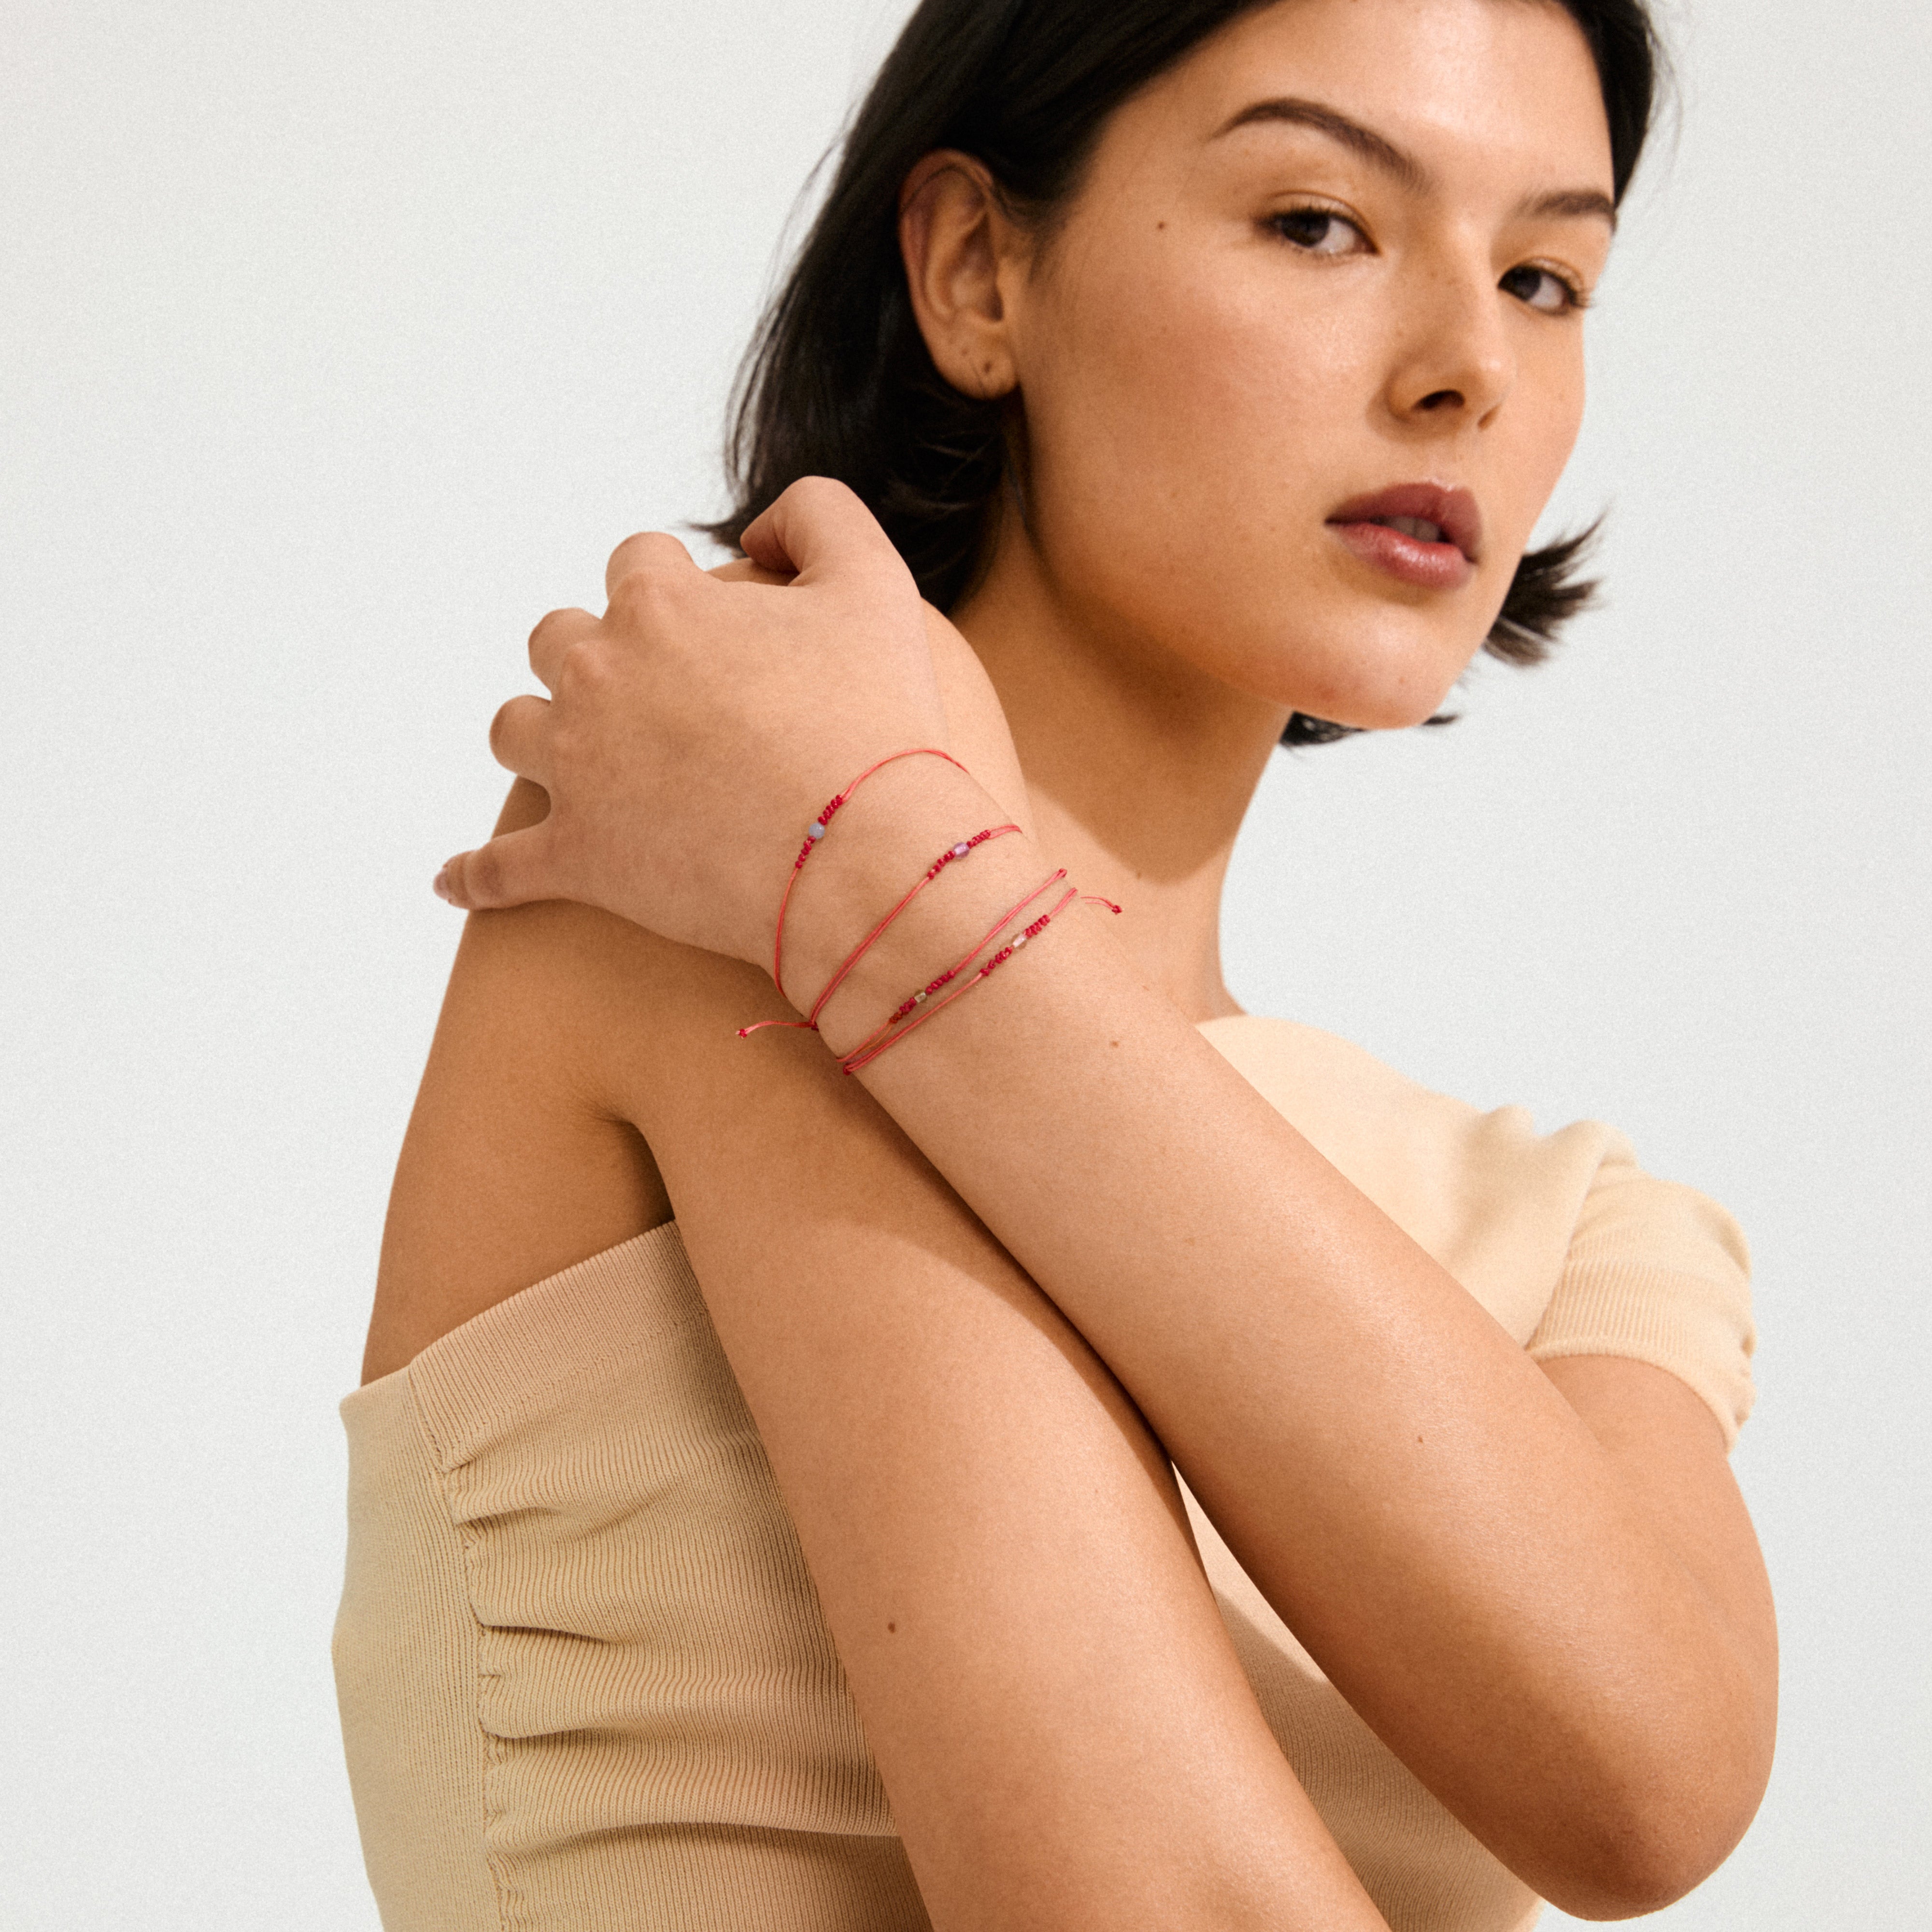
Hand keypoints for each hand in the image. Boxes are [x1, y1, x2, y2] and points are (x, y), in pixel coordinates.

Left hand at [434, 478, 951, 970]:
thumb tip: (753, 530)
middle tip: (648, 695)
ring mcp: (575, 770)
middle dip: (593, 656)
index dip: (674, 588)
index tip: (708, 630)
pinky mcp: (575, 859)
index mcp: (657, 604)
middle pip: (557, 641)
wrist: (864, 858)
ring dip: (540, 736)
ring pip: (514, 731)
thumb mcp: (874, 581)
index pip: (636, 563)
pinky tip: (456, 880)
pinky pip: (497, 869)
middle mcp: (596, 674)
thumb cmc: (877, 723)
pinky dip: (474, 874)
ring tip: (573, 761)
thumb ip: (816, 515)